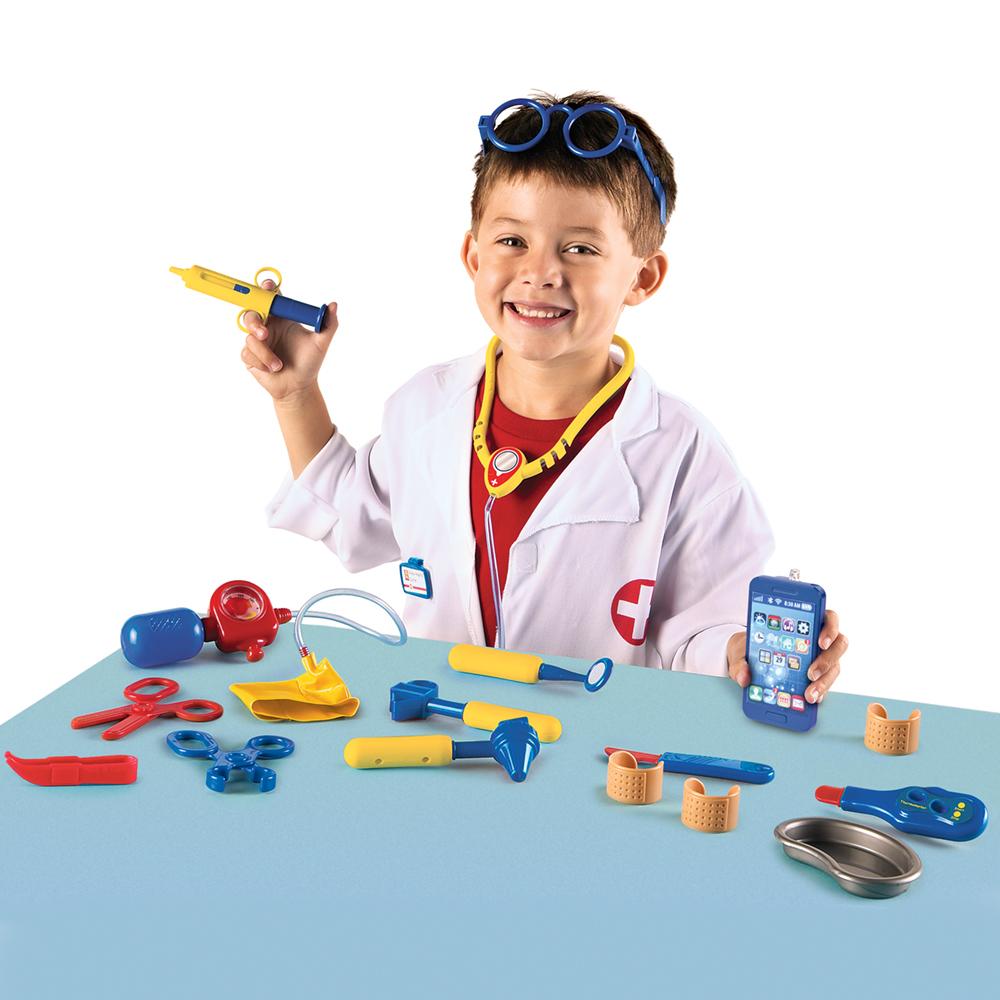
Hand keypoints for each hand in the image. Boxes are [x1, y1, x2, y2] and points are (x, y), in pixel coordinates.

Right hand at [240, 279, 337, 401]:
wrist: (298, 387)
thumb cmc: (310, 363)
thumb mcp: (321, 343)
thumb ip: (328, 324)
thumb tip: (333, 305)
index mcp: (283, 318)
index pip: (272, 298)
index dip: (267, 289)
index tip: (268, 287)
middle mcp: (268, 326)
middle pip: (252, 312)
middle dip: (254, 321)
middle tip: (264, 333)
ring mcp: (257, 341)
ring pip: (249, 337)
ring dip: (264, 353)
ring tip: (278, 365)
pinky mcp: (250, 356)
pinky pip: (247, 353)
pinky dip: (261, 362)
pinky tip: (272, 369)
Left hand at [727, 609, 847, 703]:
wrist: (747, 656)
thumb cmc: (751, 643)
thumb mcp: (741, 648)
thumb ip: (740, 661)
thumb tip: (744, 678)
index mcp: (806, 622)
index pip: (829, 618)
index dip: (830, 628)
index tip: (820, 642)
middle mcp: (819, 639)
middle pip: (839, 645)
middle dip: (827, 660)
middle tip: (811, 673)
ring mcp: (822, 657)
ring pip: (834, 667)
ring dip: (824, 682)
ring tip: (808, 695)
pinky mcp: (819, 675)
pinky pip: (825, 683)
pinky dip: (819, 692)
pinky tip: (810, 700)